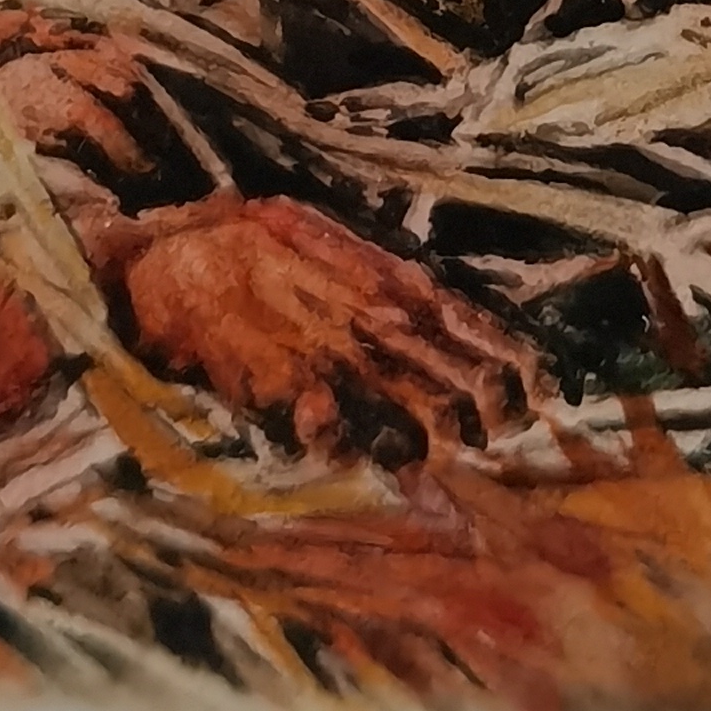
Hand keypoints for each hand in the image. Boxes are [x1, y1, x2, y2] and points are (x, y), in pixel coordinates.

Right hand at [116, 195, 545, 458]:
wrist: (185, 257)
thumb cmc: (269, 252)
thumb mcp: (353, 254)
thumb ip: (403, 297)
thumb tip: (453, 333)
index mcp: (406, 287)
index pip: (499, 346)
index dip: (523, 389)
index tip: (525, 411)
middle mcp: (387, 326)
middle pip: (474, 403)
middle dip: (478, 435)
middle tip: (462, 445)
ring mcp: (345, 363)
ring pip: (424, 436)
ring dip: (422, 456)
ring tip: (402, 456)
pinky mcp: (295, 397)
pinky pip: (347, 450)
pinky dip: (350, 458)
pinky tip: (333, 446)